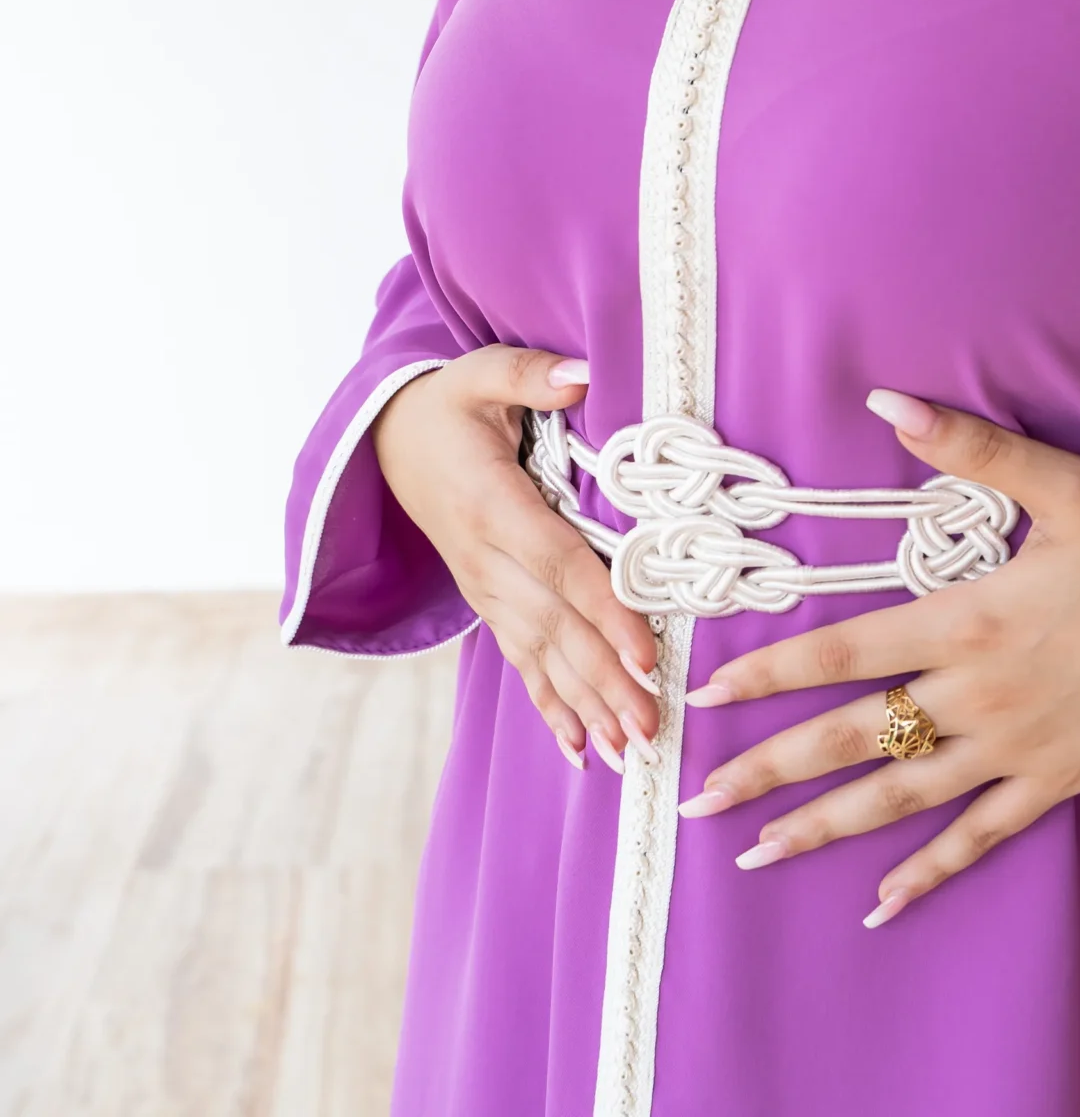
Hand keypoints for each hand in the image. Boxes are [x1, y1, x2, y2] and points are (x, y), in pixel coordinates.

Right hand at [371, 346, 658, 773]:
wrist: (385, 440)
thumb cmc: (446, 404)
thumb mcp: (481, 373)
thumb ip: (530, 375)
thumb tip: (581, 377)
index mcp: (493, 504)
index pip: (558, 563)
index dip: (603, 609)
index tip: (644, 651)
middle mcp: (486, 559)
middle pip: (554, 626)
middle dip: (604, 680)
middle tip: (651, 724)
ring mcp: (484, 587)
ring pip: (540, 655)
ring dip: (585, 705)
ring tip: (628, 751)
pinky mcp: (485, 601)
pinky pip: (520, 660)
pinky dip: (551, 706)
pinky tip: (581, 750)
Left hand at [674, 390, 1079, 925]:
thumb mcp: (1061, 483)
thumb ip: (968, 446)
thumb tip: (885, 398)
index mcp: (967, 620)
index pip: (844, 650)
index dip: (772, 671)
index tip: (708, 694)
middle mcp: (976, 697)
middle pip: (853, 738)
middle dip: (769, 769)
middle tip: (697, 799)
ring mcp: (1015, 750)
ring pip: (899, 800)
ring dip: (822, 828)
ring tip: (754, 853)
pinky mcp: (1058, 783)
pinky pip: (979, 838)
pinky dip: (928, 874)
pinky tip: (880, 907)